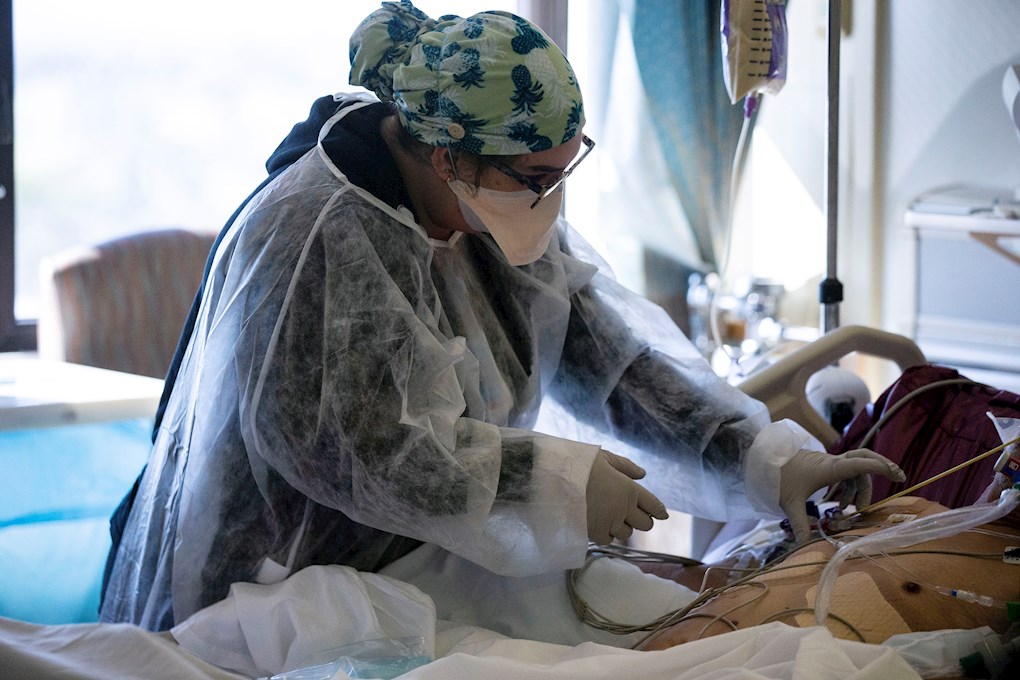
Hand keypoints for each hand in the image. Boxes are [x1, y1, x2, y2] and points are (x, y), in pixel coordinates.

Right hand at [586, 450, 668, 544]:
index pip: (655, 506)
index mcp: (630, 489)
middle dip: (642, 519)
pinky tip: (601, 524)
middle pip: (646, 525)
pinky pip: (609, 539)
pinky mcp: (595, 532)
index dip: (659, 510)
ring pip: (628, 534)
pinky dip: (608, 534)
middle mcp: (624, 509)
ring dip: (623, 526)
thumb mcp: (605, 458)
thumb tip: (643, 474)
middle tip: (632, 512)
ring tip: (612, 516)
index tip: (660, 513)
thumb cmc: (581, 464)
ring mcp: (610, 522)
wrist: (556, 479)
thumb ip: (626, 466)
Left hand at [779, 448, 904, 544]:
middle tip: (898, 478)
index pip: (859, 464)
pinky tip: (841, 505)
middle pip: (863, 459)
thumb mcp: (790, 504)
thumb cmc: (777, 478)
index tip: (897, 474)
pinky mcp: (824, 466)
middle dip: (880, 468)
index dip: (880, 467)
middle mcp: (832, 463)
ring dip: (859, 489)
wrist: (762, 460)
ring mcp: (828, 463)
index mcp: (828, 468)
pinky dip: (849, 488)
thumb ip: (800, 525)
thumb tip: (805, 548)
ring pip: (855, 469)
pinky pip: (845, 473)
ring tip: (853, 510)